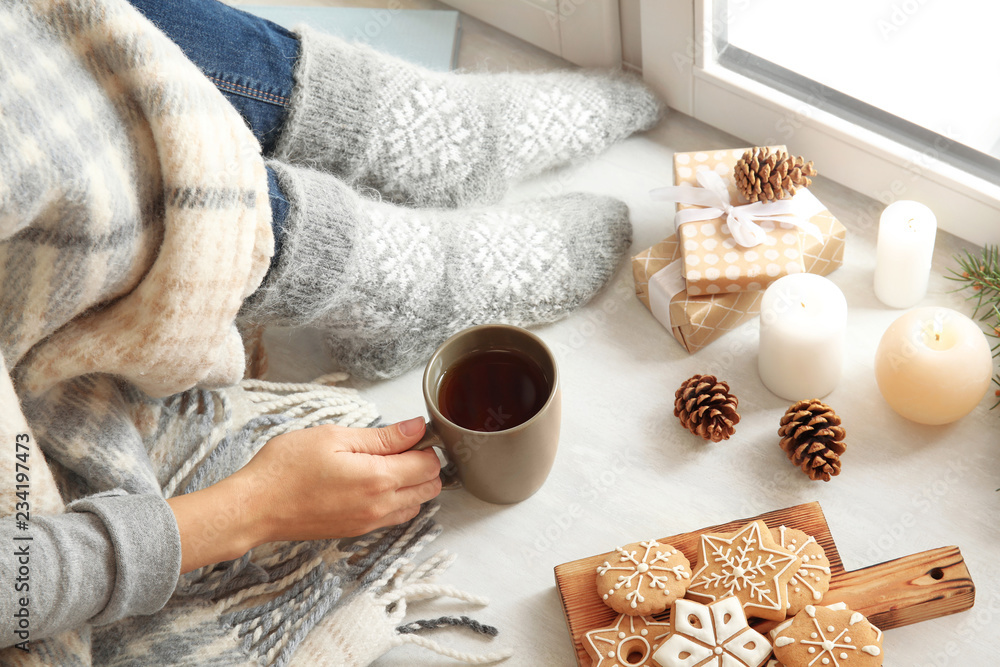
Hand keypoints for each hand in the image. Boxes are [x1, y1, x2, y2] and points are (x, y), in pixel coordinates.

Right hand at [168, 418, 440, 572]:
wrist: (255, 508)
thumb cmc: (286, 468)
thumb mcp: (334, 437)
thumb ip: (382, 436)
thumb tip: (417, 429)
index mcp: (378, 478)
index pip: (429, 465)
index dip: (426, 445)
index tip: (411, 434)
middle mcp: (380, 505)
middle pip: (430, 488)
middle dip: (425, 465)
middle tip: (400, 447)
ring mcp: (369, 523)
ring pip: (416, 505)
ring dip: (413, 485)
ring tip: (386, 464)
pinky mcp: (357, 531)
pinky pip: (394, 517)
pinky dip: (398, 500)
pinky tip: (375, 483)